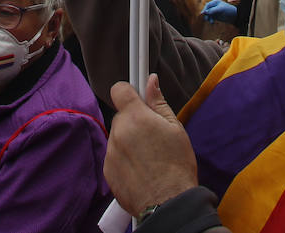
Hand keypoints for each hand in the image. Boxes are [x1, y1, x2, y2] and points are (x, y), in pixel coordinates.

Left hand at [105, 76, 199, 217]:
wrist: (169, 203)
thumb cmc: (177, 166)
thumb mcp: (175, 129)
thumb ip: (159, 102)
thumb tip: (150, 80)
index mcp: (135, 116)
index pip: (120, 90)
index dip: (129, 92)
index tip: (138, 99)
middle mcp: (118, 131)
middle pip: (121, 117)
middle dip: (133, 121)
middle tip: (152, 136)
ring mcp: (111, 152)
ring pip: (118, 137)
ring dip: (128, 141)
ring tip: (149, 157)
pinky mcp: (108, 171)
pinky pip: (114, 156)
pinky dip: (124, 160)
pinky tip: (141, 170)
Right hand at [200, 0, 236, 23]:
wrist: (235, 16)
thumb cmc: (228, 10)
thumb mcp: (220, 9)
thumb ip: (213, 10)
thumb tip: (205, 12)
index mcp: (215, 2)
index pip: (208, 5)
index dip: (205, 9)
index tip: (203, 13)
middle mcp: (214, 6)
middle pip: (207, 10)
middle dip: (207, 14)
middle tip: (206, 19)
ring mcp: (215, 11)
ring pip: (208, 14)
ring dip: (208, 18)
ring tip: (211, 22)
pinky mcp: (216, 16)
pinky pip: (211, 18)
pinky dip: (210, 20)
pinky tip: (212, 23)